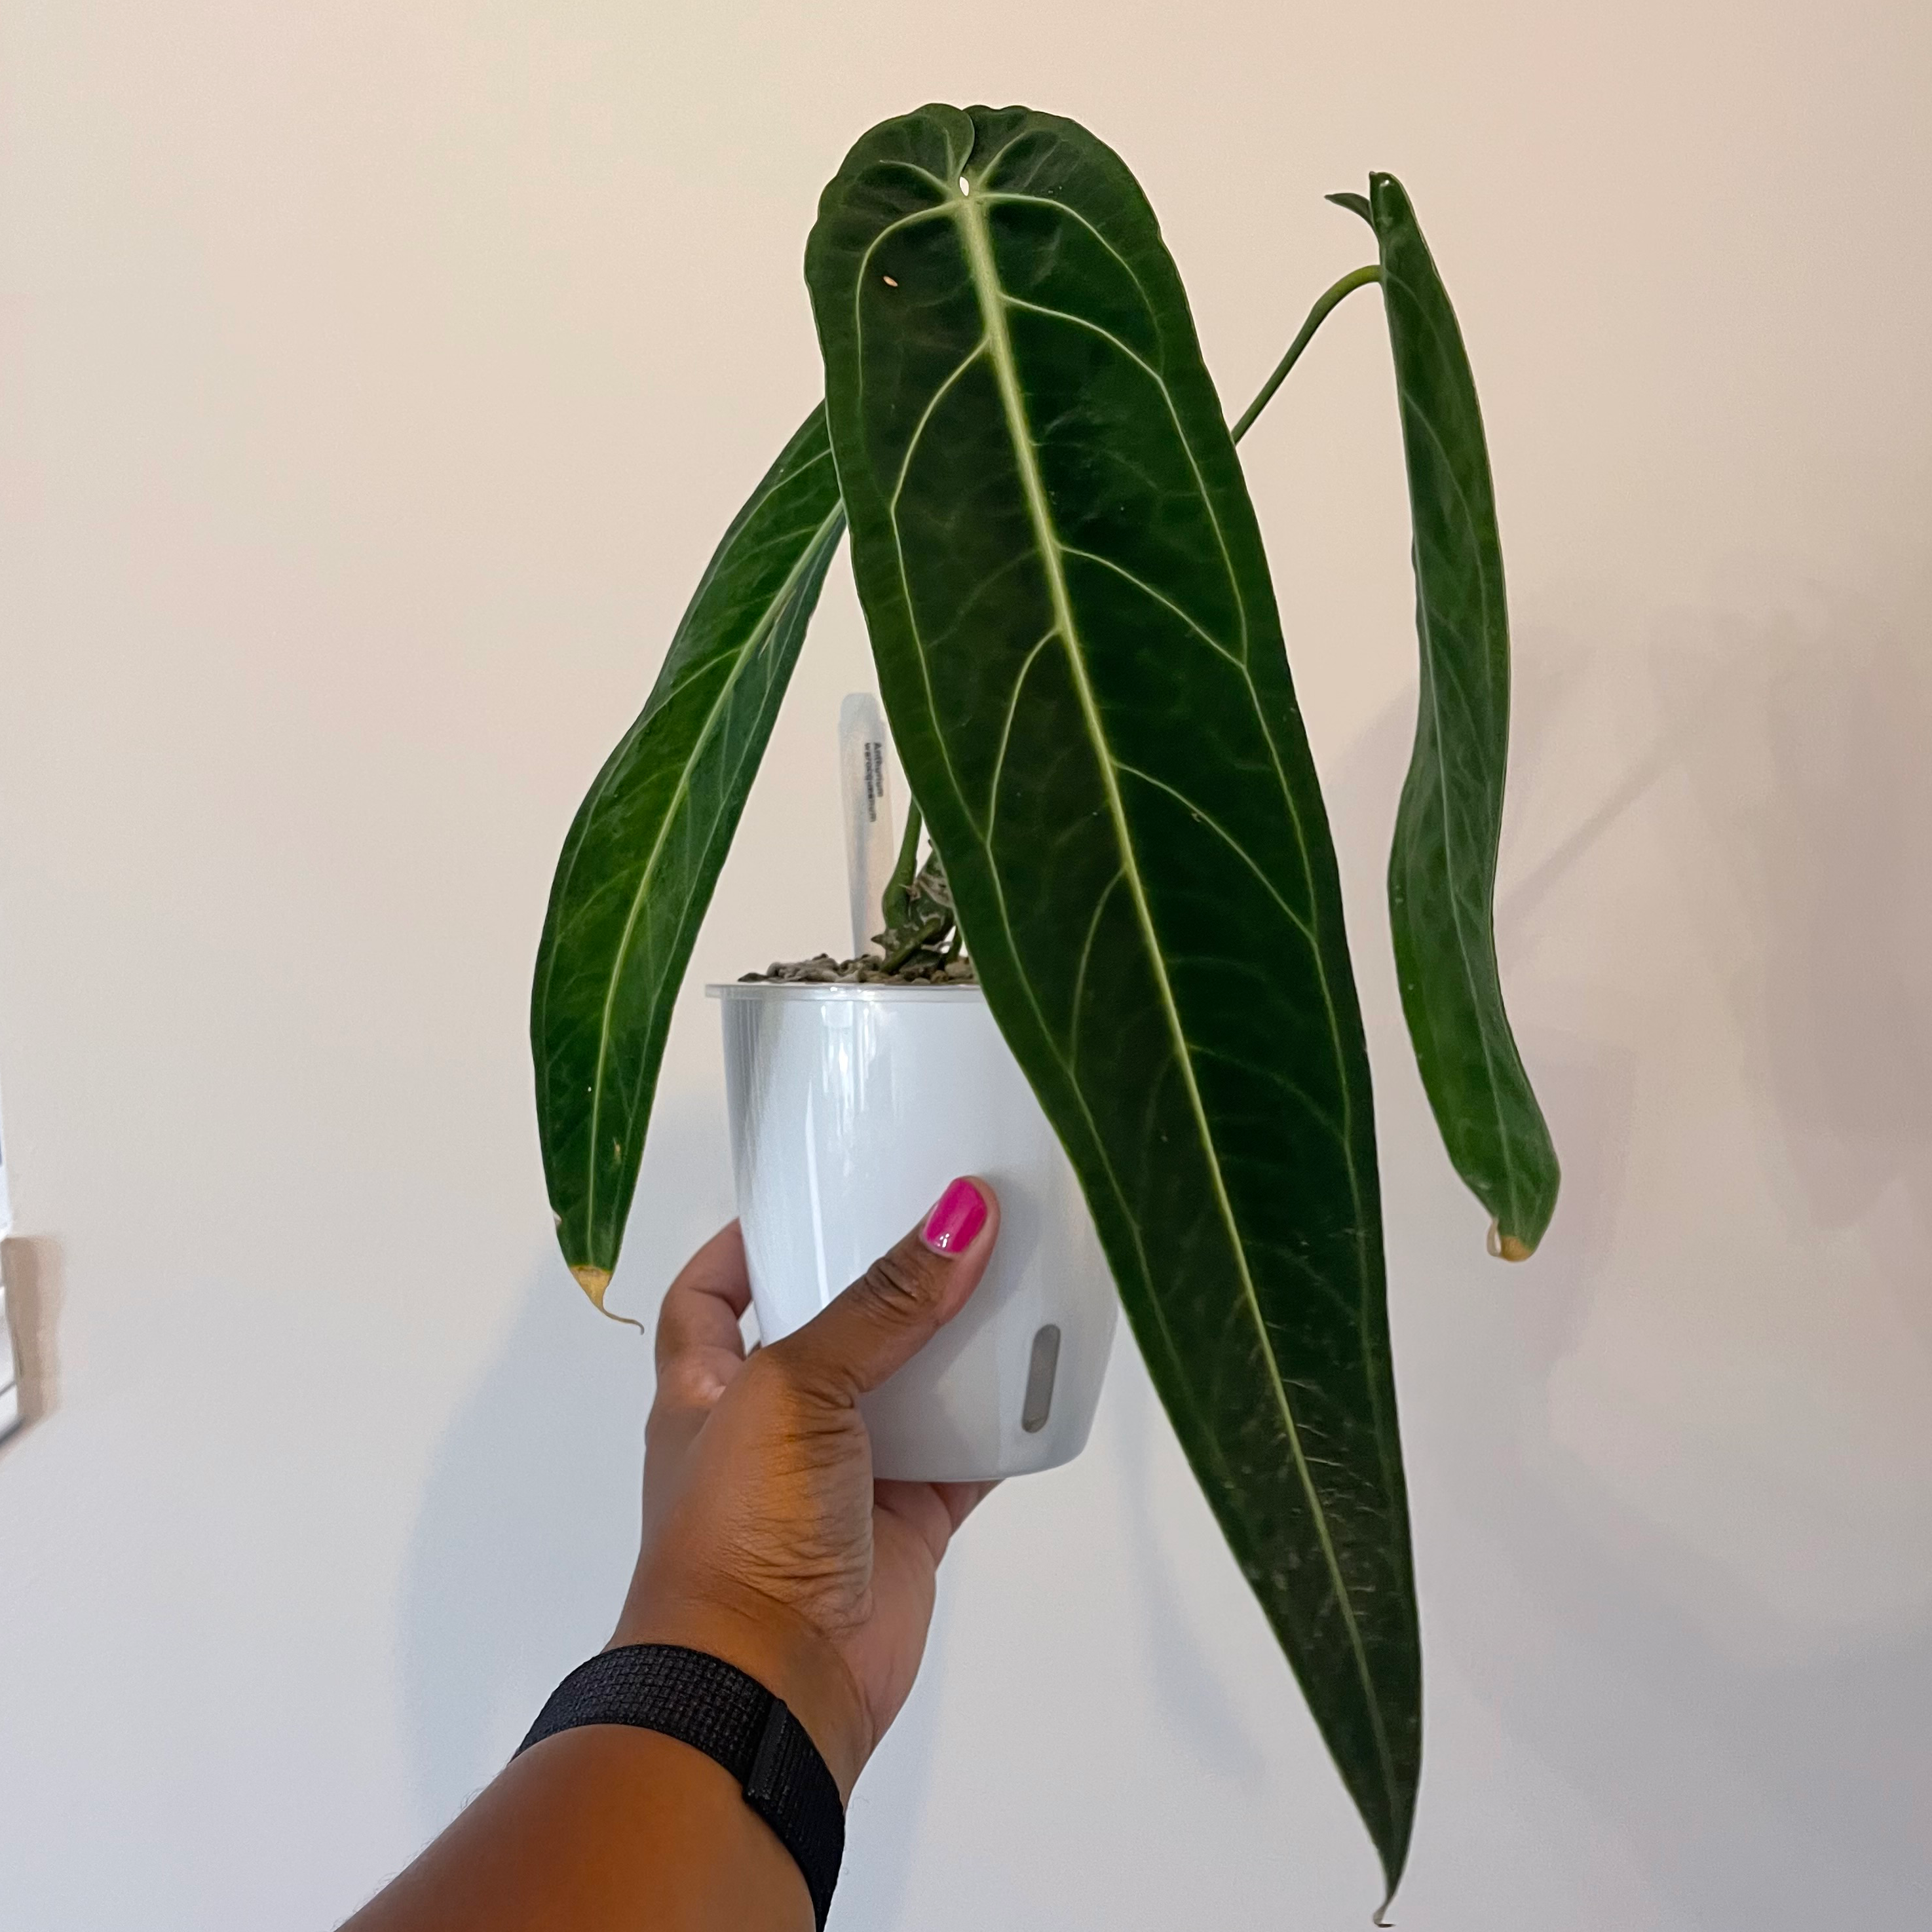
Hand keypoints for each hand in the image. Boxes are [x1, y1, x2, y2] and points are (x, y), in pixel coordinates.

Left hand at [609, 1177, 998, 1795]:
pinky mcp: (907, 1524)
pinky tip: (1044, 1370)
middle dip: (879, 1284)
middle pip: (829, 1332)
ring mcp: (843, 1478)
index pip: (710, 1296)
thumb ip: (881, 1302)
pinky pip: (965, 1458)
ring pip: (906, 1391)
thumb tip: (962, 1212)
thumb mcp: (795, 1383)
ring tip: (1009, 1269)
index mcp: (708, 1387)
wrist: (770, 1687)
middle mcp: (773, 1426)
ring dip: (951, 1344)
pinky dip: (1002, 1422)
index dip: (744, 1245)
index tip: (805, 1198)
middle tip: (944, 1220)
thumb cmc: (745, 1521)